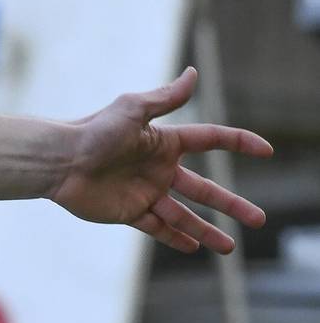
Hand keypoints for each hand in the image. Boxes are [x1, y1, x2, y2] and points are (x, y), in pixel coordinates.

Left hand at [51, 68, 270, 252]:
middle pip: (204, 189)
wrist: (57, 161)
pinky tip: (194, 248)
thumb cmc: (92, 131)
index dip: (238, 143)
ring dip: (207, 230)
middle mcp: (157, 168)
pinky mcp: (127, 211)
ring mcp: (144, 191)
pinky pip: (156, 228)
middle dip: (232, 204)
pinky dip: (174, 238)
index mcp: (163, 142)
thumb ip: (164, 98)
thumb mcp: (132, 110)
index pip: (210, 141)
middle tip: (260, 218)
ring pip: (183, 215)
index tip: (266, 151)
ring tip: (230, 248)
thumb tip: (193, 73)